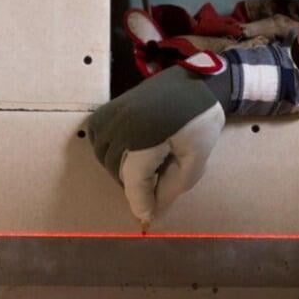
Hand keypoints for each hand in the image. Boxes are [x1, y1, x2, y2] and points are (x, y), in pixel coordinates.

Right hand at [84, 64, 227, 227]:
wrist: (200, 81)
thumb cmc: (202, 120)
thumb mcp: (195, 159)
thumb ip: (171, 188)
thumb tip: (153, 211)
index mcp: (145, 136)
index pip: (132, 180)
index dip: (139, 202)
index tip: (147, 218)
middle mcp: (122, 123)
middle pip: (115, 168)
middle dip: (132, 185)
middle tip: (152, 189)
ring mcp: (114, 111)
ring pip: (101, 153)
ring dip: (117, 168)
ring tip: (142, 171)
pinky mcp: (112, 105)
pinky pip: (96, 133)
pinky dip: (105, 148)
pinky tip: (124, 152)